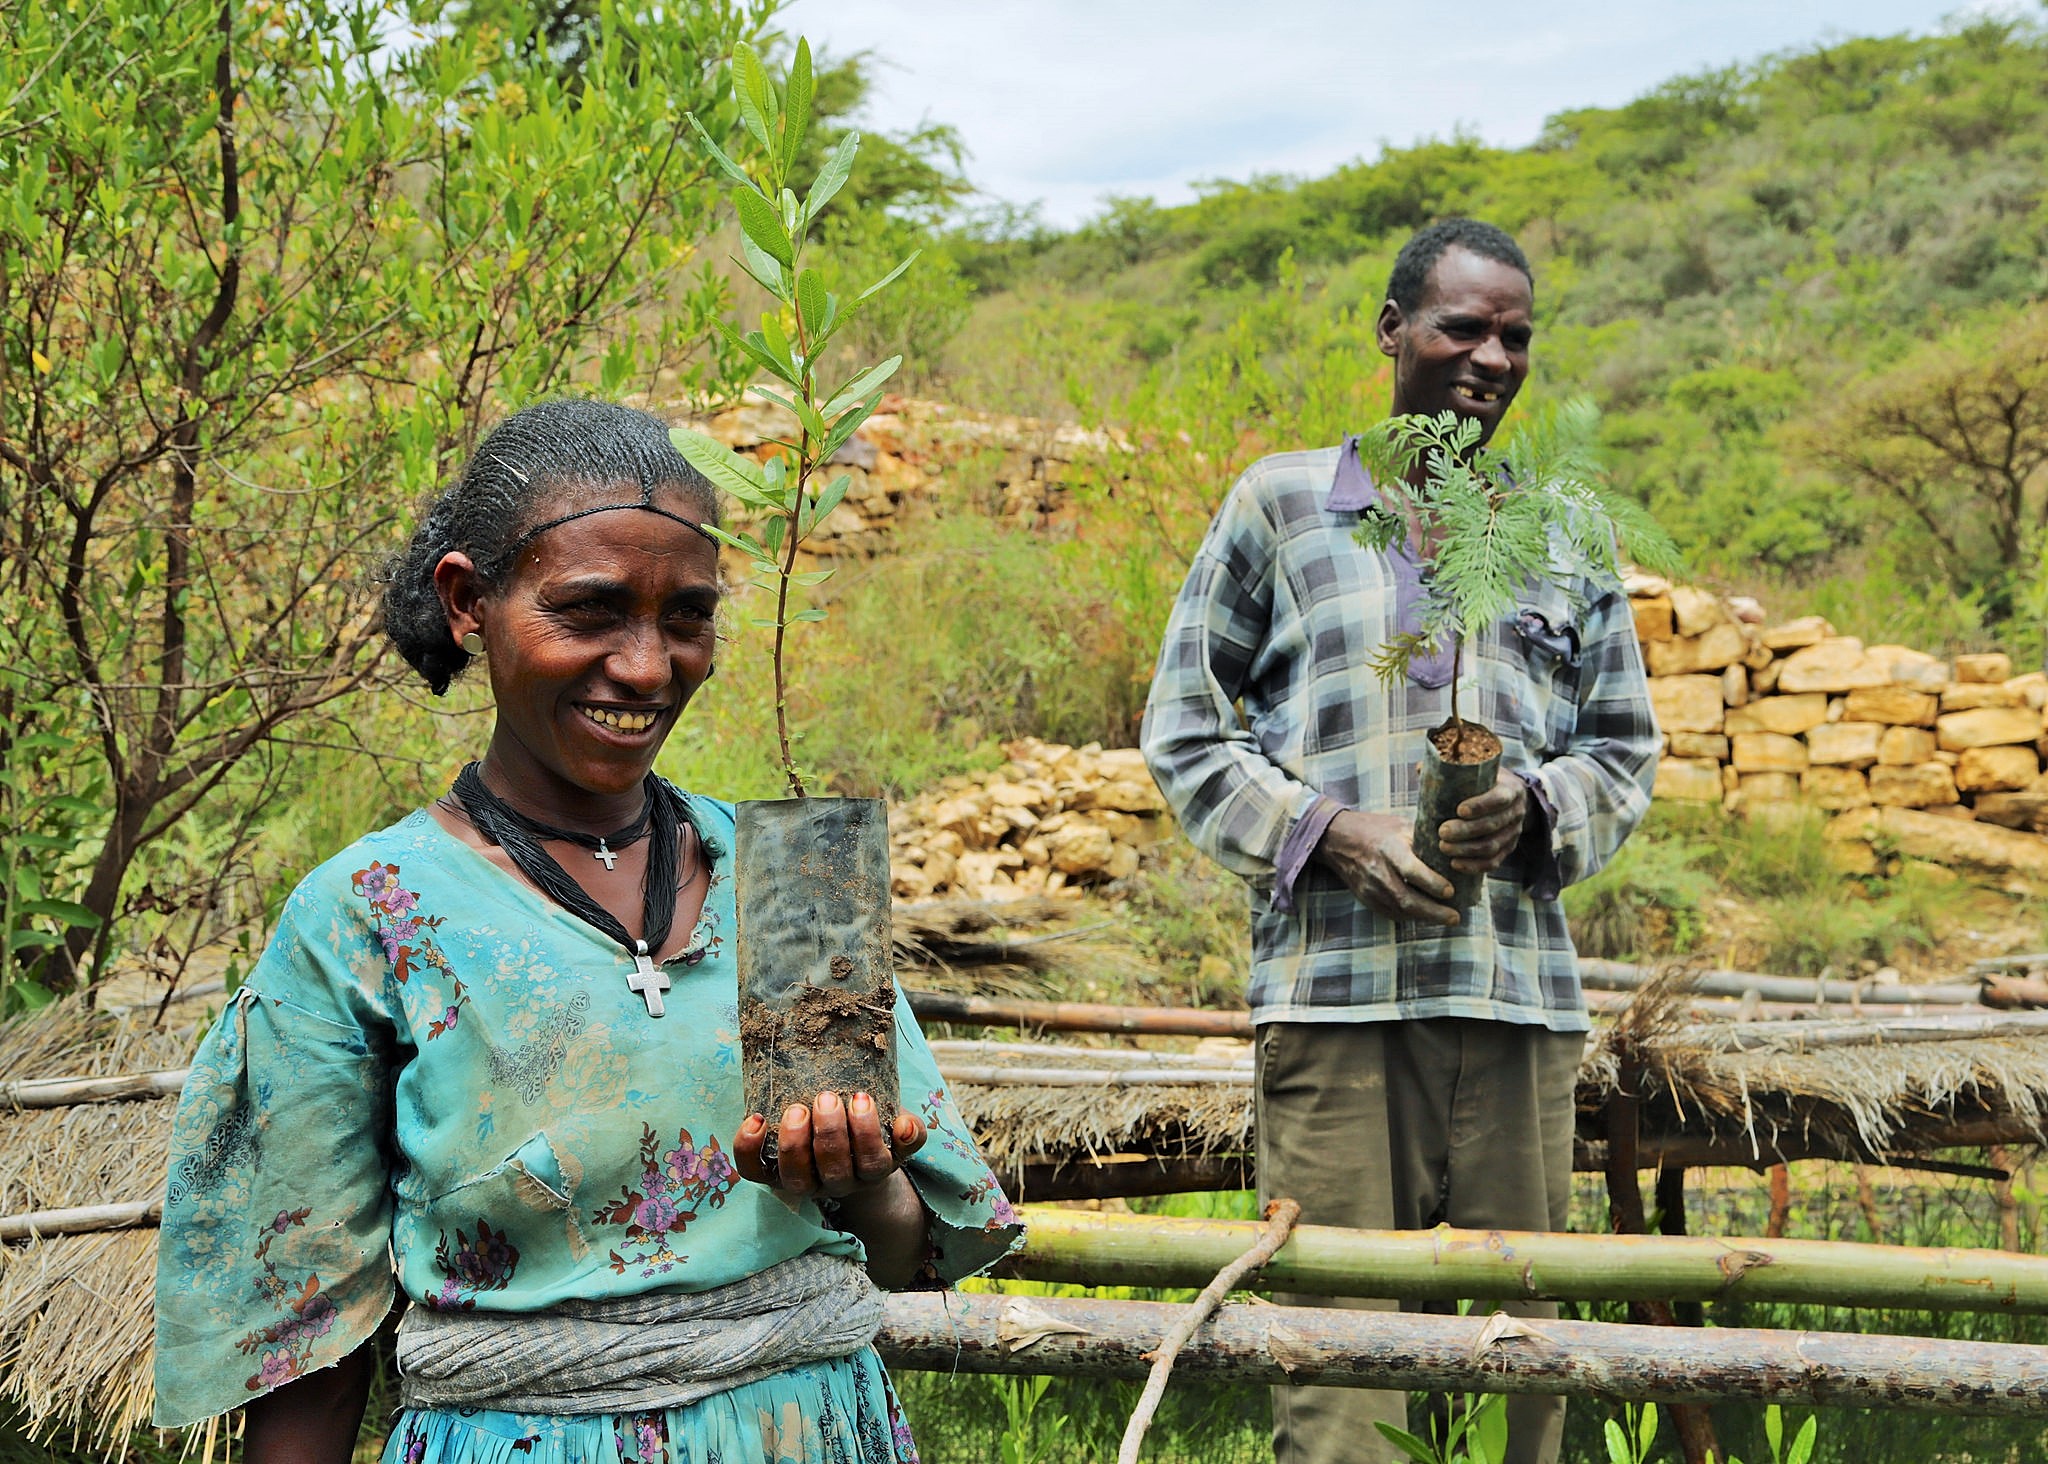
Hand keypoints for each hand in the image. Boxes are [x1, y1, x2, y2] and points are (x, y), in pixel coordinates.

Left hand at [735, 1089, 925, 1200]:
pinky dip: (749, 1149)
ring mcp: (803, 1182)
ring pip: (796, 1179)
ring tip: (796, 1111)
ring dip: (796, 1145)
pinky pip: (755, 1171)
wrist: (841, 1147)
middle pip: (834, 1172)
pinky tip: (755, 1120)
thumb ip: (907, 1128)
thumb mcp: (893, 1124)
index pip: (872, 1163)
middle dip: (830, 1134)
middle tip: (827, 1098)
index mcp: (870, 1170)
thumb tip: (905, 1127)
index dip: (867, 1134)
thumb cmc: (869, 1127)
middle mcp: (837, 1183)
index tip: (862, 1097)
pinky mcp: (771, 1176)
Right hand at [1314, 809, 1458, 926]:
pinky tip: (1426, 917)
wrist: (1338, 840)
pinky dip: (1410, 917)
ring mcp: (1370, 888)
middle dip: (1434, 912)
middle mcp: (1378, 871)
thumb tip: (1455, 850)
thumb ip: (1424, 840)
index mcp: (1388, 849)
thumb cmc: (1376, 830)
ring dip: (1425, 918)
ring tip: (1447, 919)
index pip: (1411, 870)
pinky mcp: (1366, 899)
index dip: (1432, 883)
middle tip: (1455, 917)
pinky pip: (1391, 913)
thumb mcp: (1400, 826)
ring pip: (1400, 911)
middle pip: (1407, 899)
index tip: (1451, 891)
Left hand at [1436, 771, 1528, 873]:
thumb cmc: (1484, 782)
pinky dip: (1475, 866)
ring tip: (1444, 848)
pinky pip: (1494, 862)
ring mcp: (1514, 832)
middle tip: (1442, 832)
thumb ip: (1451, 768)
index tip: (1459, 810)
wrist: (1509, 798)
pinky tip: (1455, 865)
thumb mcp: (1476, 770)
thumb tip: (1420, 768)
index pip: (1500, 798)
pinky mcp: (1508, 849)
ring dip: (1467, 850)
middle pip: (1494, 825)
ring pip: (1493, 846)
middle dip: (1466, 831)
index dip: (1481, 805)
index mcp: (1511, 789)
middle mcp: (1517, 811)